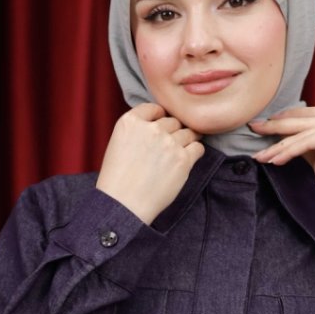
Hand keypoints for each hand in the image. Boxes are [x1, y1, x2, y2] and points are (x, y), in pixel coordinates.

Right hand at [97, 103, 204, 221]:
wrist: (123, 205)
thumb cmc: (117, 180)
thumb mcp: (117, 144)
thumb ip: (137, 130)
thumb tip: (159, 125)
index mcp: (130, 122)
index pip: (154, 108)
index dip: (159, 118)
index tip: (160, 129)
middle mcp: (151, 129)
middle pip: (173, 121)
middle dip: (173, 132)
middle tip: (169, 147)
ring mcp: (168, 143)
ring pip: (188, 132)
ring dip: (186, 141)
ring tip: (178, 155)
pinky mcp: (182, 159)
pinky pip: (198, 147)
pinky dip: (194, 152)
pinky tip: (186, 161)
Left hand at [249, 107, 314, 212]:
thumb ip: (310, 144)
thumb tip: (288, 139)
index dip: (292, 117)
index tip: (271, 122)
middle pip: (308, 119)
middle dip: (279, 124)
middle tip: (256, 127)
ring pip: (304, 132)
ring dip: (279, 144)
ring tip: (260, 154)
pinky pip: (306, 142)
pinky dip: (288, 151)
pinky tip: (273, 160)